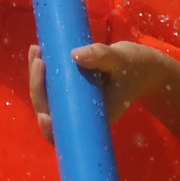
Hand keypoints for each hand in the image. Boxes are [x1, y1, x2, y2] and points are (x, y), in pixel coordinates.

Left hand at [27, 41, 168, 140]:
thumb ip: (100, 56)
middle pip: (50, 110)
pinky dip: (43, 72)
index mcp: (93, 117)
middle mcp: (80, 113)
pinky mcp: (72, 90)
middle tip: (38, 60)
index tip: (43, 115)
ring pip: (48, 97)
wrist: (144, 68)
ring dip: (37, 77)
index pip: (65, 130)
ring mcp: (74, 101)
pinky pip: (52, 85)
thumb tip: (74, 54)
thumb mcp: (121, 61)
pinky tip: (39, 52)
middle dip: (38, 88)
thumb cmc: (135, 68)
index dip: (50, 128)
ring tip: (35, 51)